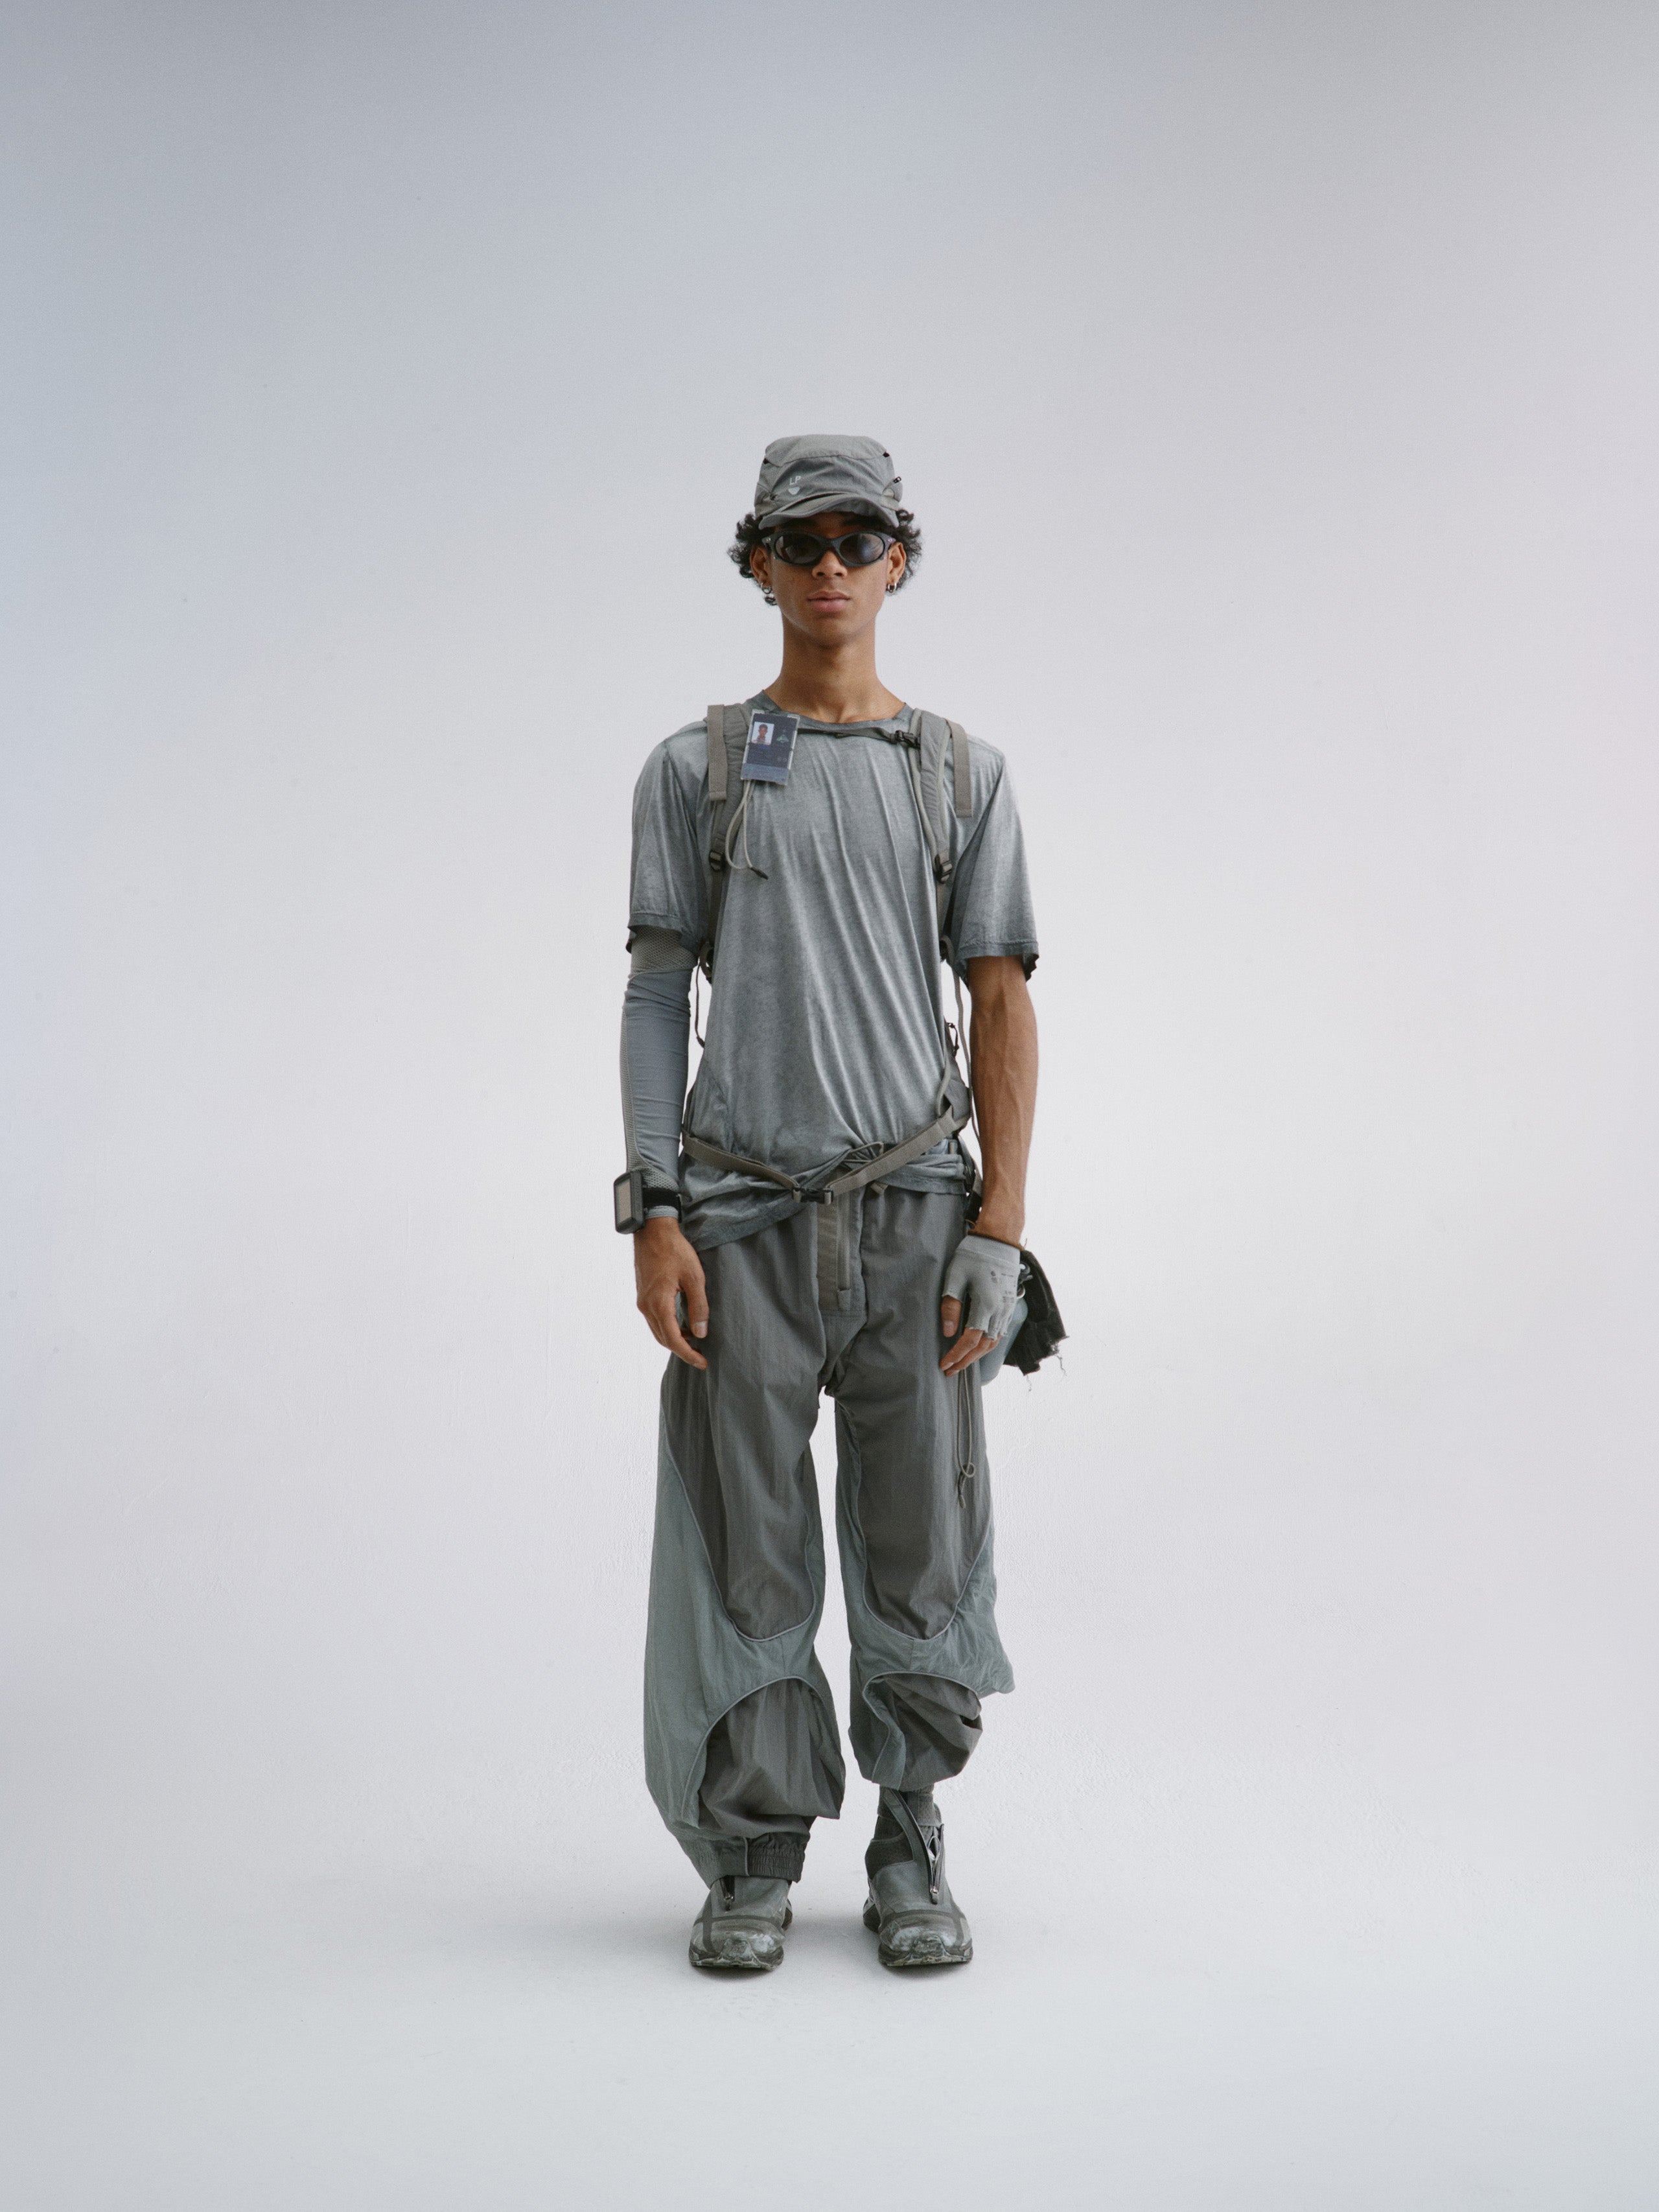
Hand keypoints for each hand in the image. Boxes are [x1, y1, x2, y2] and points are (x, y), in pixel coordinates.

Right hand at [634, 1217, 708, 1368]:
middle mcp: (646, 1306)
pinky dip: (668, 1327)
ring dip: (674, 1339)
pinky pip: (655, 1320)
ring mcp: (642, 1301)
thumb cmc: (675, 1251)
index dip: (688, 1354)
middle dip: (681, 1351)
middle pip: (663, 1339)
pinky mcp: (643, 1295)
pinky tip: (682, 1324)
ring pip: (657, 1330)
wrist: (653, 1231)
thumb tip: (700, 1333)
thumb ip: (698, 1307)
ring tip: (694, 1342)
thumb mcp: (694, 1277)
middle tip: (700, 1357)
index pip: (673, 1339)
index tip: (702, 1362)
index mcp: (659, 1304)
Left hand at [940, 1228, 1021, 1375]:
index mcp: (986, 1305)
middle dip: (965, 1361)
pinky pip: (999, 1332)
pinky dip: (988, 1344)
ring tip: (961, 1362)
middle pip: (983, 1347)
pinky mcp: (1009, 1305)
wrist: (998, 1240)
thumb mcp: (955, 1277)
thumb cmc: (973, 1255)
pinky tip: (977, 1346)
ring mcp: (1007, 1309)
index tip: (943, 1364)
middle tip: (950, 1370)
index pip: (970, 1340)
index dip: (956, 1355)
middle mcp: (999, 1311)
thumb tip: (947, 1333)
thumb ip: (950, 1306)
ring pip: (993, 1342)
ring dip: (977, 1355)